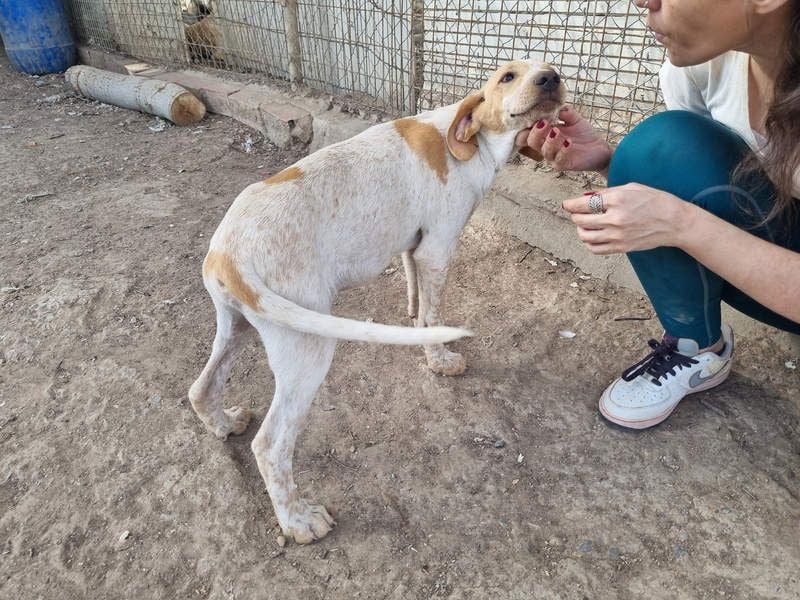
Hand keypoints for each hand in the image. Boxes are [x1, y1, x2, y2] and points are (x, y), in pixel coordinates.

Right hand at [515, 105, 612, 171]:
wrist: (600, 148)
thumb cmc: (584, 135)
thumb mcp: (575, 119)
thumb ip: (565, 112)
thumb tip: (557, 106)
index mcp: (545, 136)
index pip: (527, 133)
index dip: (525, 127)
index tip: (534, 118)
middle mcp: (546, 147)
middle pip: (531, 142)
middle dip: (536, 132)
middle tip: (545, 123)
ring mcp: (554, 157)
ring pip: (544, 151)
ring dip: (550, 140)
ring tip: (557, 131)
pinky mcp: (564, 164)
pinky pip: (559, 159)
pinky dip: (563, 150)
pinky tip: (569, 142)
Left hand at [561, 183, 690, 253]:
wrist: (675, 222)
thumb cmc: (654, 201)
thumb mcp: (631, 187)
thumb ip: (606, 192)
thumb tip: (585, 197)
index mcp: (617, 199)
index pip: (583, 204)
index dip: (571, 205)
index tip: (567, 205)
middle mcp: (615, 218)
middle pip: (581, 220)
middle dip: (576, 215)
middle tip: (577, 213)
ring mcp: (617, 235)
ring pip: (585, 236)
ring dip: (580, 229)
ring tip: (585, 225)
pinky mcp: (621, 247)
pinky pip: (595, 249)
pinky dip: (589, 243)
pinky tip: (592, 236)